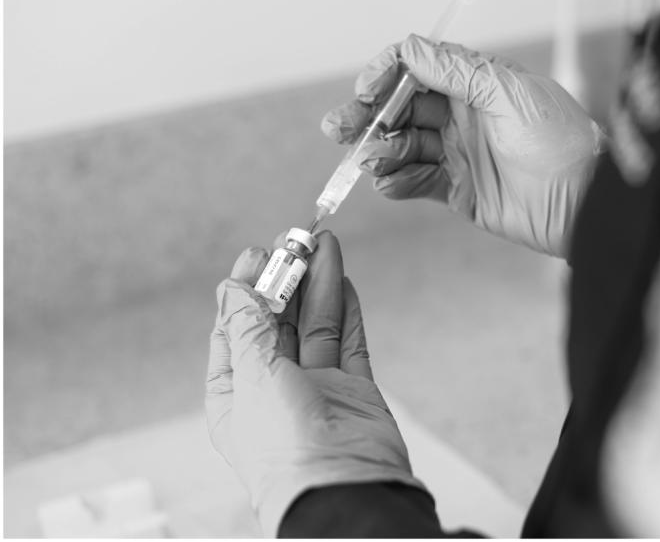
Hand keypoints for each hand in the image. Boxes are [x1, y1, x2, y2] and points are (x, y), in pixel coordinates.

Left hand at [206, 231, 424, 535]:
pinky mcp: (353, 390)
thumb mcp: (252, 377)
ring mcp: (318, 388)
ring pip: (316, 325)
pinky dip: (346, 310)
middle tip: (297, 240)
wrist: (343, 491)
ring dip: (319, 284)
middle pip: (279, 321)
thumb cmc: (286, 451)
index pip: (237, 328)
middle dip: (287, 279)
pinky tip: (342, 280)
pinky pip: (348, 341)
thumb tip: (234, 287)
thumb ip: (248, 327)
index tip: (259, 252)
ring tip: (324, 245)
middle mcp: (275, 388)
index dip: (246, 288)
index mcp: (237, 392)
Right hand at [321, 34, 603, 257]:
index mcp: (475, 84)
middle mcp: (463, 116)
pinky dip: (398, 182)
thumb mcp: (508, 92)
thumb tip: (410, 49)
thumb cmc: (559, 140)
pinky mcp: (459, 190)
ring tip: (371, 160)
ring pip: (404, 146)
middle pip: (401, 109)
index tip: (366, 91)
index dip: (386, 76)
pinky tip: (388, 182)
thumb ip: (457, 71)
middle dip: (368, 117)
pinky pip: (417, 181)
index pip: (417, 69)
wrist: (584, 202)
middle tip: (339, 129)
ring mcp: (459, 154)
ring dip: (381, 151)